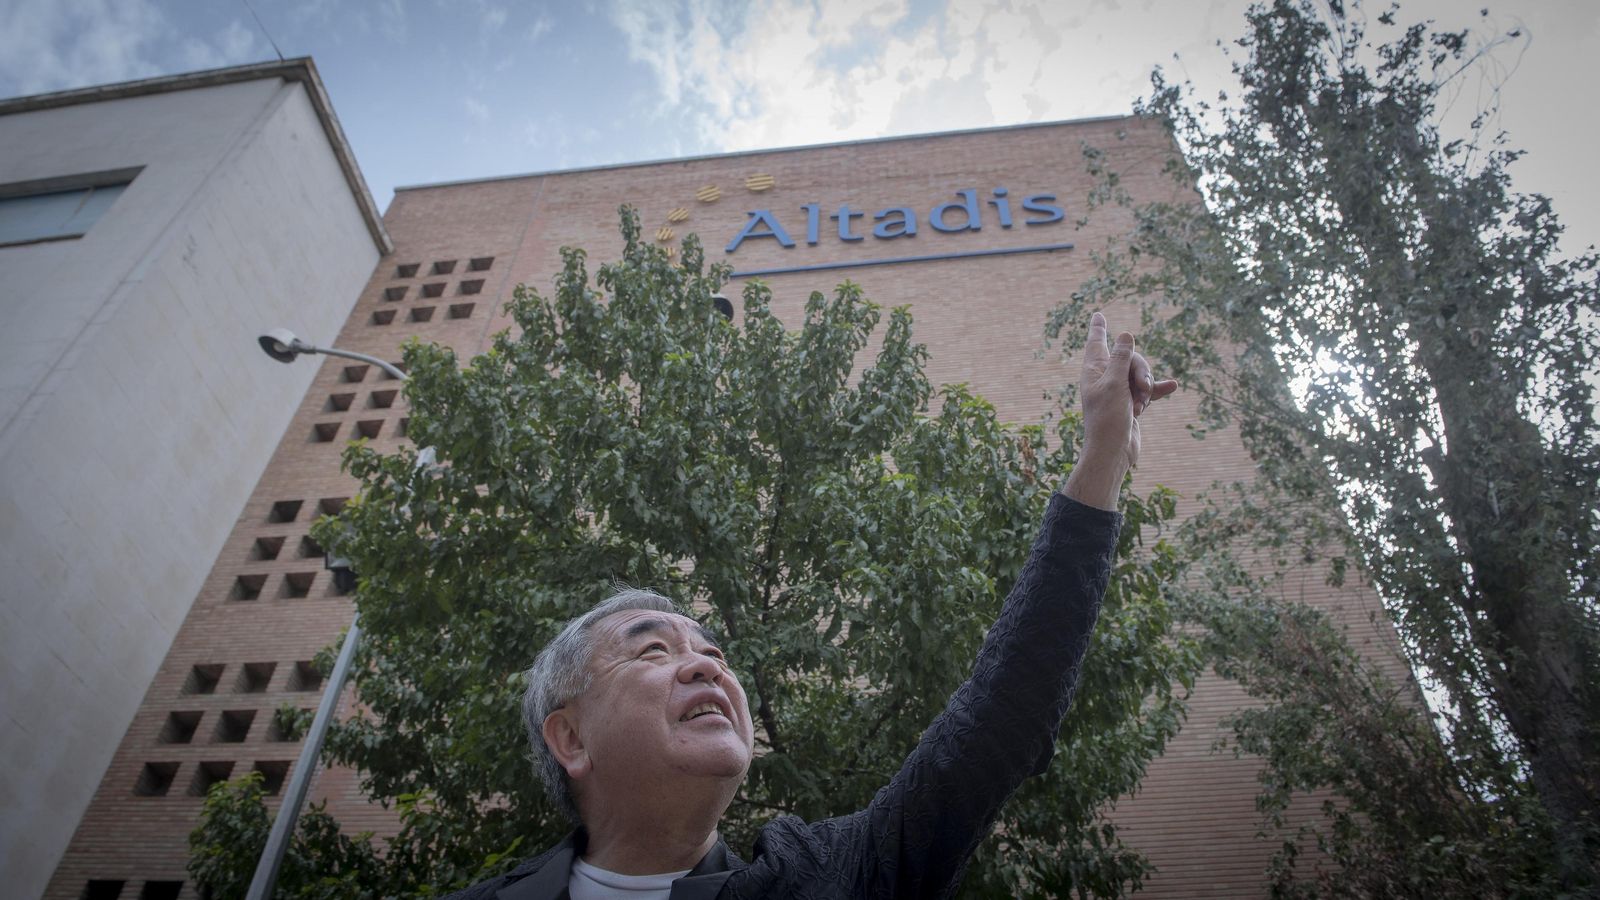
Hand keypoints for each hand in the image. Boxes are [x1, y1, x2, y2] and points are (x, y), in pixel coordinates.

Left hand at [1063, 312, 1176, 509]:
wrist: (1114, 451)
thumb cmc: (1108, 418)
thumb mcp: (1114, 384)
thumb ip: (1122, 358)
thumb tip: (1125, 334)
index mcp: (1094, 370)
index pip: (1097, 342)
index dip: (1099, 328)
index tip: (1098, 314)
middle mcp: (1106, 378)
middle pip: (1131, 358)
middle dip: (1141, 370)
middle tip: (1141, 388)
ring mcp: (1120, 391)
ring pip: (1142, 374)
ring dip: (1147, 387)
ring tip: (1140, 405)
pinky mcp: (1132, 403)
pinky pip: (1149, 390)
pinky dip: (1158, 390)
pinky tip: (1173, 386)